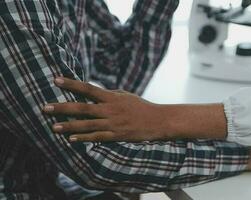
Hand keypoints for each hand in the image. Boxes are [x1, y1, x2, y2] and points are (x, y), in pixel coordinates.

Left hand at [43, 77, 227, 141]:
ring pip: (87, 124)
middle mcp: (110, 109)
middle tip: (46, 108)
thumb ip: (109, 94)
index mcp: (112, 97)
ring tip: (54, 127)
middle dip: (63, 108)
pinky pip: (97, 137)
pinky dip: (84, 139)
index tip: (55, 80)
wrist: (158, 120)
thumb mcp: (125, 96)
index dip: (71, 84)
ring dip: (69, 126)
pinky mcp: (117, 135)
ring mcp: (113, 123)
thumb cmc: (140, 107)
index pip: (88, 88)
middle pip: (82, 108)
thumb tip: (94, 91)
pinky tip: (72, 140)